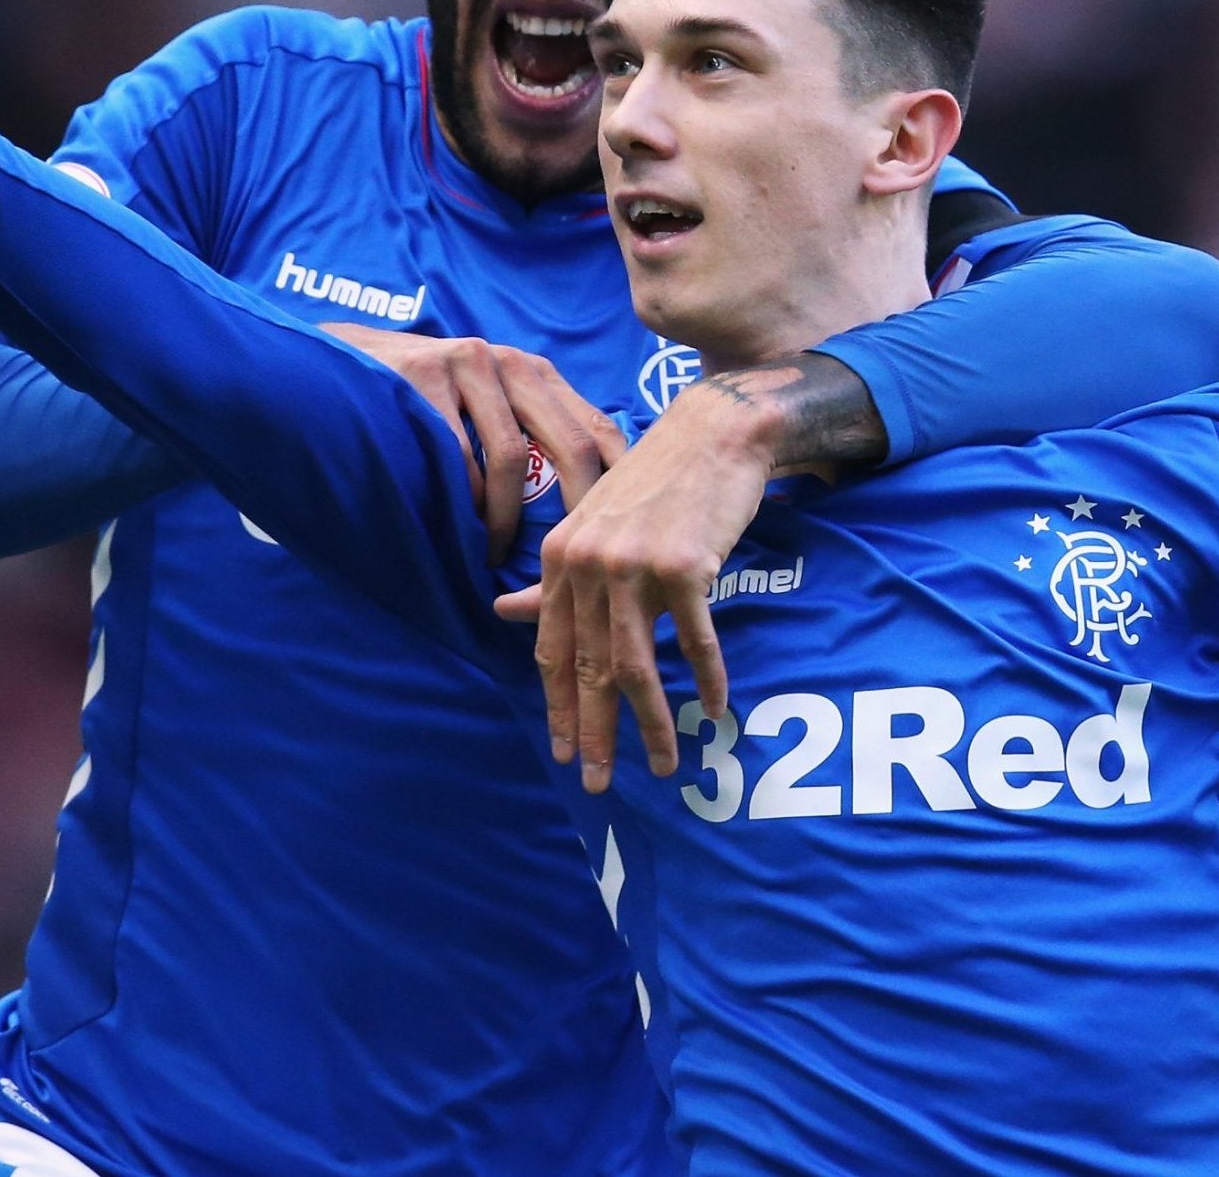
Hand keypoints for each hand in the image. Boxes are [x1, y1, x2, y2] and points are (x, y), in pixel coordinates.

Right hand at [320, 325, 625, 563]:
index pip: (599, 430)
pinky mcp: (425, 375)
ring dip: (506, 518)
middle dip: (575, 510)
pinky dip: (463, 498)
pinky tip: (460, 523)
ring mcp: (470, 364)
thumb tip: (590, 506)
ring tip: (498, 555)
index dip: (617, 484)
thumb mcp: (489, 403)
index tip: (615, 536)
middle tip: (565, 560)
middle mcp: (513, 362)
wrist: (348, 360)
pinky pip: (458, 454)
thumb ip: (532, 433)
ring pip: (511, 457)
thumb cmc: (427, 399)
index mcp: (538, 373)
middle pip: (570, 444)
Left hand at [495, 376, 783, 791]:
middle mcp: (589, 564)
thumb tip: (501, 612)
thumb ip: (553, 579)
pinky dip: (707, 679)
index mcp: (560, 558)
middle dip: (594, 733)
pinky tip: (717, 710)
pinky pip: (696, 640)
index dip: (558, 707)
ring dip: (652, 725)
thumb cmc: (654, 484)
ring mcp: (635, 565)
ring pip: (637, 666)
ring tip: (662, 766)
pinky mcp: (685, 565)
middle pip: (590, 669)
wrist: (712, 434)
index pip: (553, 651)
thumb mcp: (593, 527)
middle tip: (596, 784)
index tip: (562, 752)